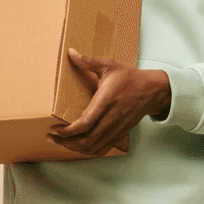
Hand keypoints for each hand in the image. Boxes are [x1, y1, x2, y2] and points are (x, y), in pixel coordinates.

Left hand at [48, 49, 170, 157]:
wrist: (152, 91)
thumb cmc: (130, 78)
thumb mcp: (110, 66)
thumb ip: (89, 62)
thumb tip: (71, 53)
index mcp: (106, 102)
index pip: (85, 123)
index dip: (67, 131)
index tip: (54, 129)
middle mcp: (111, 119)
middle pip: (86, 141)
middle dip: (65, 142)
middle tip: (51, 137)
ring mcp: (116, 129)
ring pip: (92, 148)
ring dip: (75, 148)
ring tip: (61, 142)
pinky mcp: (119, 134)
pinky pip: (101, 149)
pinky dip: (87, 151)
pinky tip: (79, 146)